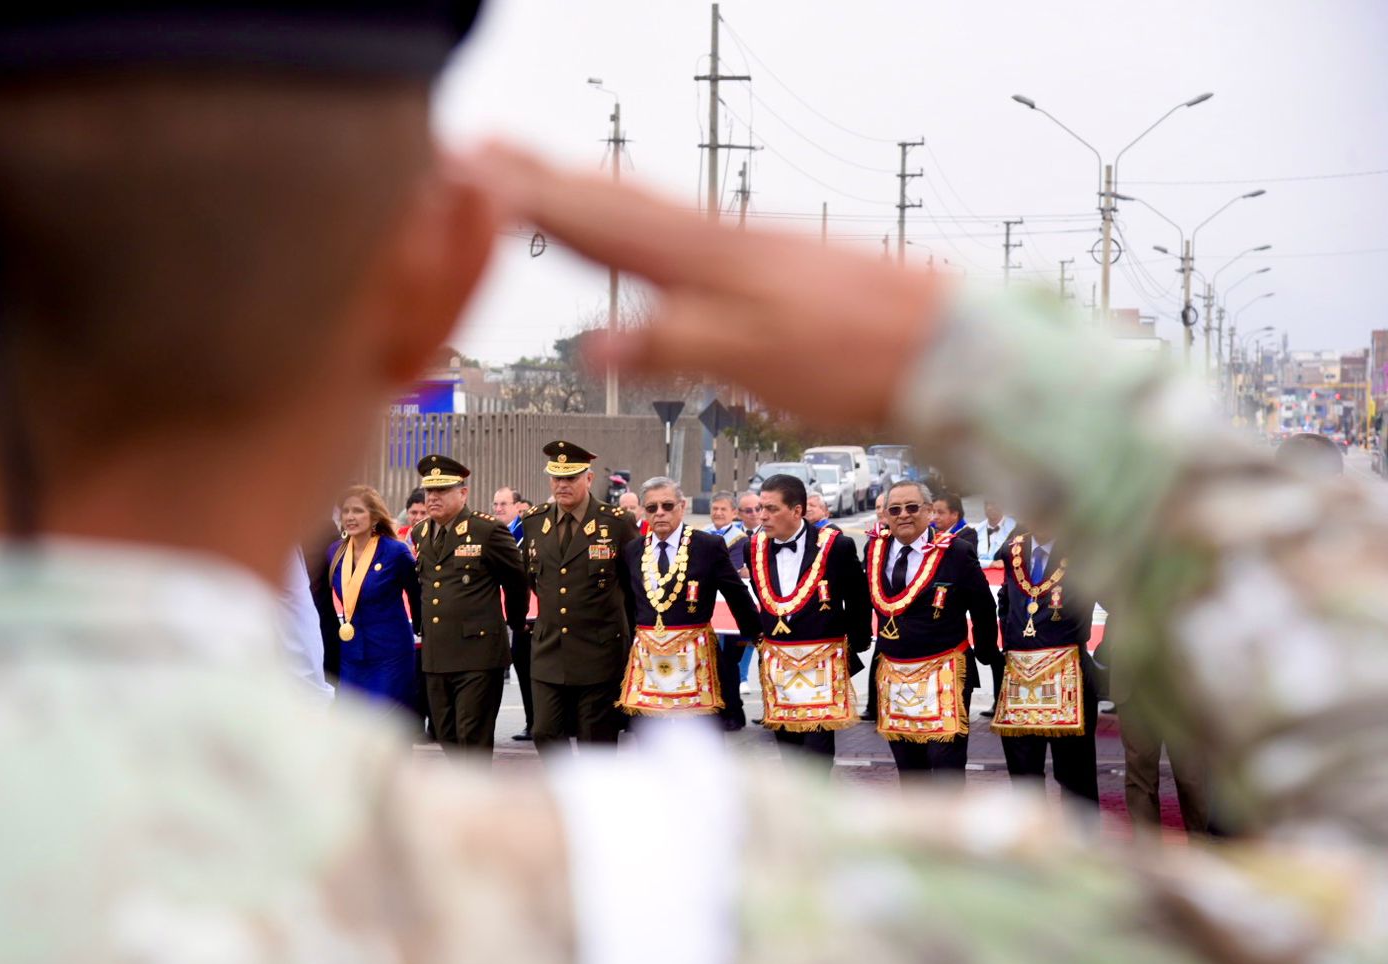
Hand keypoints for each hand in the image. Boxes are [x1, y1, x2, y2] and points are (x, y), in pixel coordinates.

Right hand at [459, 144, 947, 427]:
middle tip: (482, 149)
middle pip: (610, 199)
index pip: (594, 220)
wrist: (945, 344)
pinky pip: (675, 229)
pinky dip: (632, 219)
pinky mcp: (764, 264)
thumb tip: (587, 344)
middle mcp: (716, 241)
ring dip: (583, 189)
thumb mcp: (751, 363)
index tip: (469, 171)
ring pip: (643, 209)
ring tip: (539, 177)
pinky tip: (639, 231)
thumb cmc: (856, 355)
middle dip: (541, 176)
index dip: (527, 197)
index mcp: (703, 259)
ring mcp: (741, 248)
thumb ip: (668, 348)